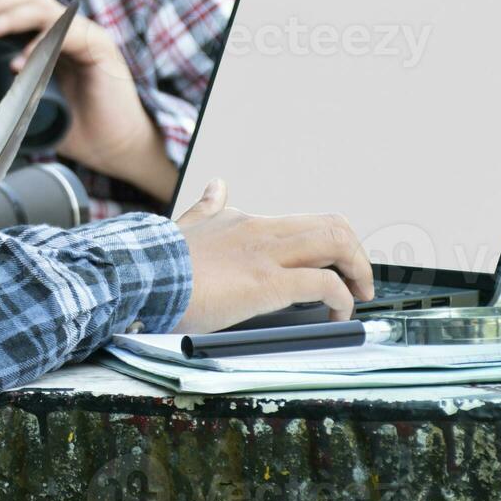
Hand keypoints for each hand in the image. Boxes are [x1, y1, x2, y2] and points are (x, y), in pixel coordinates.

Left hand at [0, 0, 175, 199]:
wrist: (116, 148)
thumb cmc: (77, 127)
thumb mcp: (33, 100)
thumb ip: (11, 84)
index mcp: (55, 33)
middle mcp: (72, 28)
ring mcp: (87, 35)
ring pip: (43, 9)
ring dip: (8, 17)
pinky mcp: (100, 49)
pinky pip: (65, 35)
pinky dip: (38, 45)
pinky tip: (18, 63)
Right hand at [171, 178, 374, 333]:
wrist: (143, 277)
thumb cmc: (161, 263)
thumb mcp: (189, 225)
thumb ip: (206, 208)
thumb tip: (216, 185)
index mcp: (246, 221)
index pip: (306, 222)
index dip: (331, 246)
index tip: (334, 269)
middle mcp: (263, 232)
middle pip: (333, 226)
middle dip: (355, 255)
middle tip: (356, 283)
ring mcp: (267, 256)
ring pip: (337, 244)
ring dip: (357, 271)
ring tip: (354, 296)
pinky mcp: (268, 283)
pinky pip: (324, 284)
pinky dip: (341, 299)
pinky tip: (336, 315)